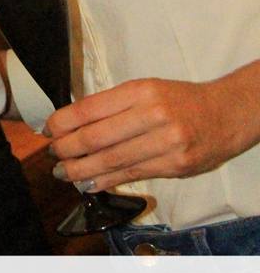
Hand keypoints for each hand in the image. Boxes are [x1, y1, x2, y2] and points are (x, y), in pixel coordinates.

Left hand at [45, 65, 259, 192]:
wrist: (225, 114)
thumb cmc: (181, 100)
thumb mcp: (147, 89)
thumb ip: (115, 105)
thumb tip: (75, 122)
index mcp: (141, 90)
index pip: (92, 108)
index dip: (64, 121)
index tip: (48, 129)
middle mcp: (153, 114)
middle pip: (98, 137)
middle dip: (68, 148)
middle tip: (52, 153)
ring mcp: (165, 142)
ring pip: (113, 160)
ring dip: (82, 169)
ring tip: (63, 173)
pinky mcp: (174, 166)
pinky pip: (132, 175)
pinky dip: (107, 181)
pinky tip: (89, 183)